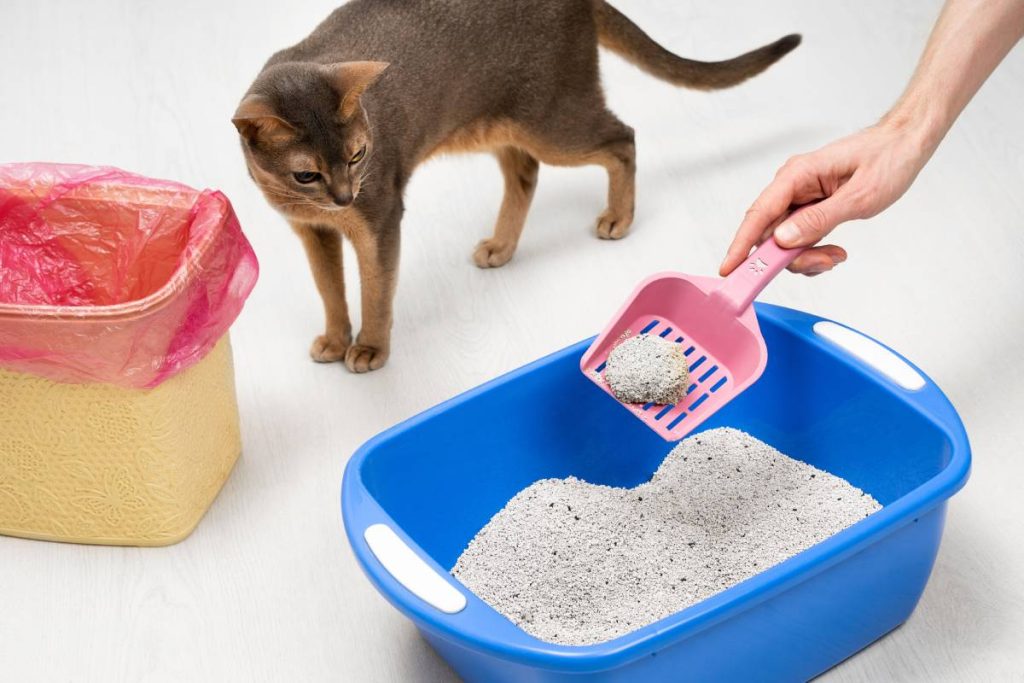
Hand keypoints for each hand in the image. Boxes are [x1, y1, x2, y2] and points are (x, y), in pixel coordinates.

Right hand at [719, 121, 935, 275]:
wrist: (906, 143)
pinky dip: (814, 250)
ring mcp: (801, 197)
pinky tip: (835, 250)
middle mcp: (793, 185)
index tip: (729, 269)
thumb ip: (819, 220)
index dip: (741, 245)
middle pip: (771, 234)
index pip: (759, 215)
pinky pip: (799, 237)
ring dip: (806, 256)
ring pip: (785, 240)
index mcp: (797, 175)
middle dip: (791, 257)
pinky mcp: (811, 207)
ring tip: (836, 256)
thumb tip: (783, 240)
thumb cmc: (888, 159)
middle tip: (824, 263)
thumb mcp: (859, 196)